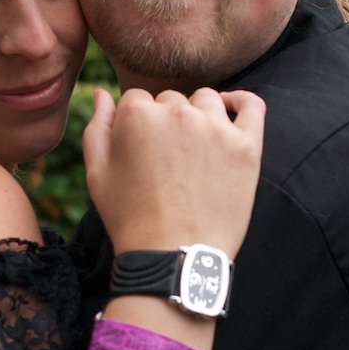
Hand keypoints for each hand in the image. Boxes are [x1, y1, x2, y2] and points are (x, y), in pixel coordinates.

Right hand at [83, 87, 264, 258]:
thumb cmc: (130, 219)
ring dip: (198, 115)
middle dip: (166, 122)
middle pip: (171, 100)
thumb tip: (104, 93)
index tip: (143, 152)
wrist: (173, 256)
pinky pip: (251, 106)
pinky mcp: (246, 146)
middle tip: (167, 162)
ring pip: (206, 100)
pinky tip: (230, 113)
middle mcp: (177, 112)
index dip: (137, 125)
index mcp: (137, 114)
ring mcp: (215, 128)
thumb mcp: (97, 174)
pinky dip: (241, 103)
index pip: (137, 99)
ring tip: (194, 151)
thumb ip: (97, 126)